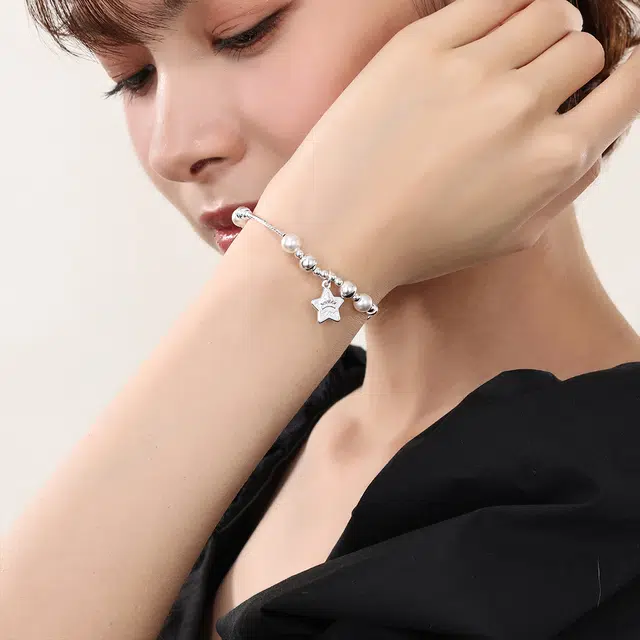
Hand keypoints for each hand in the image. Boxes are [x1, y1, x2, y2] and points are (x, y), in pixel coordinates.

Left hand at [256, 0, 638, 300]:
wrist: (338, 232)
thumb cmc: (423, 243)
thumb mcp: (514, 236)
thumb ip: (568, 183)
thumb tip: (598, 133)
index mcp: (553, 160)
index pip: (630, 87)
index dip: (627, 75)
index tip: (612, 73)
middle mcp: (521, 107)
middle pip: (584, 47)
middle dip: (573, 62)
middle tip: (544, 77)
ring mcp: (470, 70)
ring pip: (547, 11)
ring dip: (543, 28)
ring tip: (516, 53)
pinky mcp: (421, 46)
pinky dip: (505, 8)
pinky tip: (489, 35)